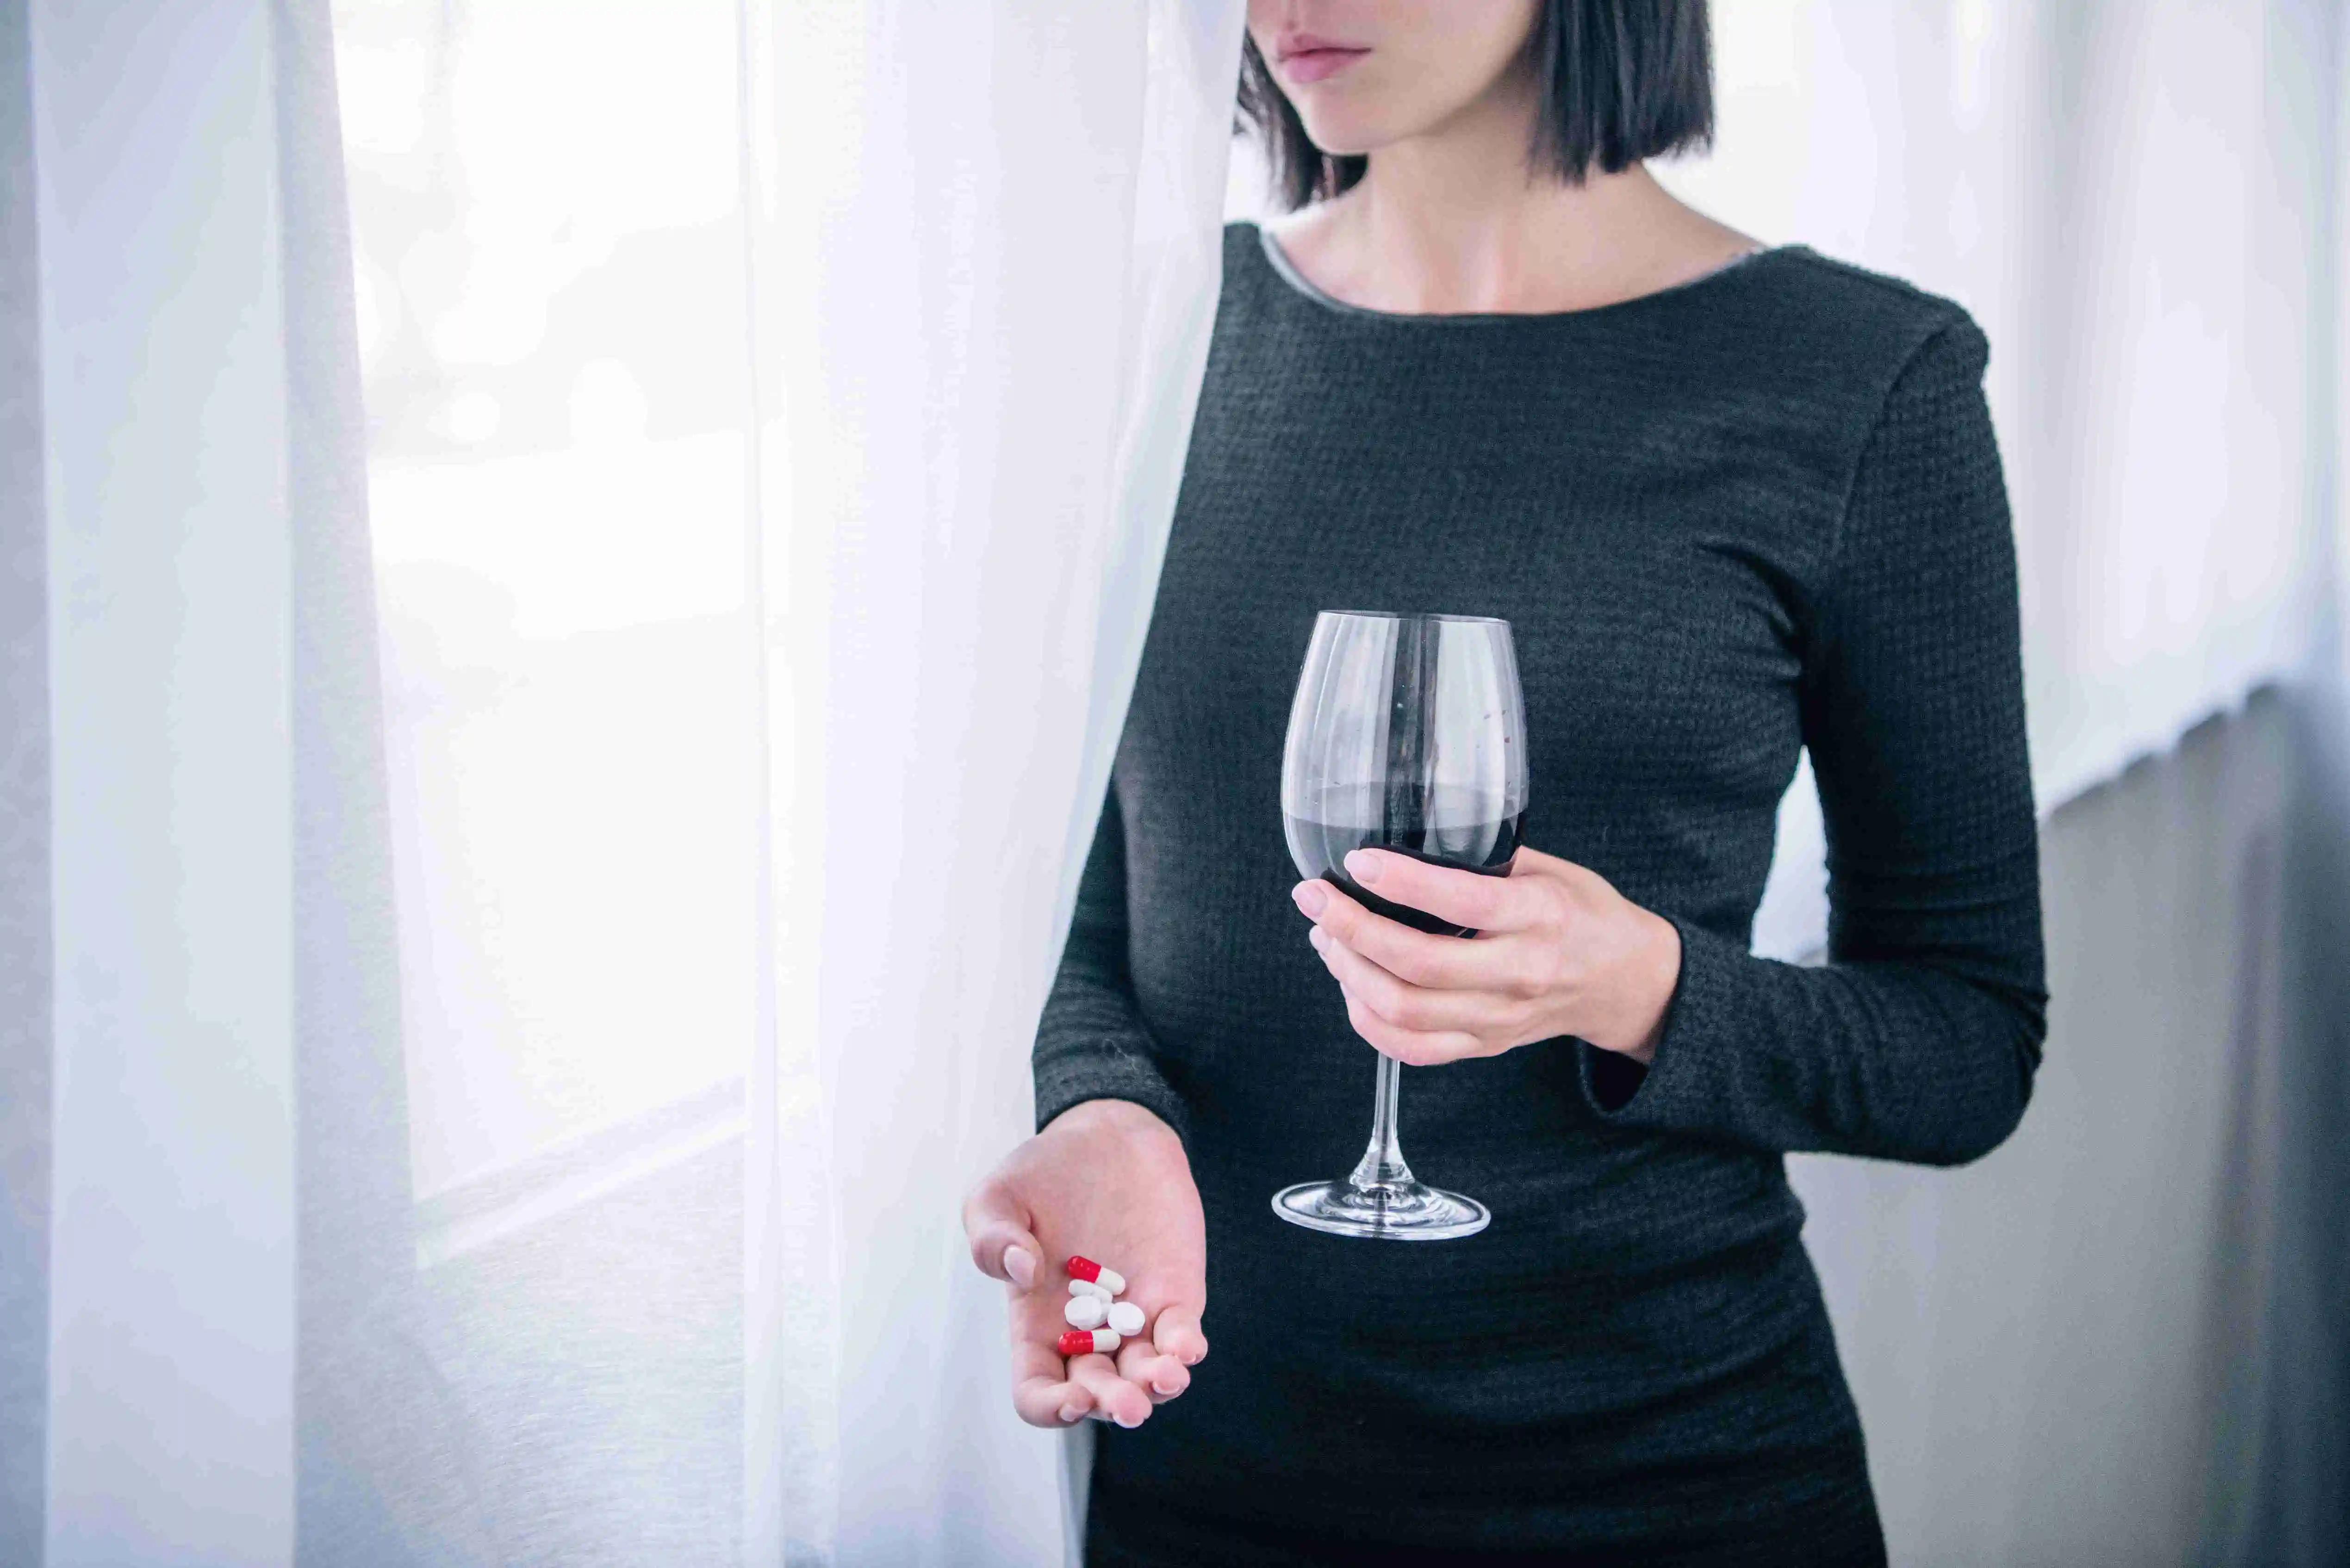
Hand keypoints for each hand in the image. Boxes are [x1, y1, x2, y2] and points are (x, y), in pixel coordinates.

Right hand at [962, 1098, 1207, 1429]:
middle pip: (1097, 1392)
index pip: (1038, 1389)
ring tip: (1165, 1377)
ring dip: (1157, 1387)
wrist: (1106, 1137)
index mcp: (1035, 1323)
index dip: (1050, 1407)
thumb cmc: (1043, 1174)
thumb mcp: (997, 1196)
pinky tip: (1187, 1347)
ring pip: (1145, 1376)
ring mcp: (1133, 1318)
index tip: (1070, 1399)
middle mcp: (1086, 1332)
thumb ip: (992, 1236)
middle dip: (1113, 1404)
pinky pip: (1180, 1335)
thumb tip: (1023, 1271)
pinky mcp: (1174, 1294)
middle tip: (1128, 1405)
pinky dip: (1185, 1348)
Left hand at [1290, 845, 1681, 1067]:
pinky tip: (1351, 986)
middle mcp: (1520, 972)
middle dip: (1351, 928)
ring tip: (1326, 937)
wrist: (1626, 982)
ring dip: (1350, 972)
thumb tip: (1410, 837)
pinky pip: (1413, 1049)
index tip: (1358, 860)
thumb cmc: (1584, 915)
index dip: (1401, 882)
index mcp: (1540, 915)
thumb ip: (1488, 857)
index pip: (1462, 901)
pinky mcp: (1485, 1045)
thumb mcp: (1551, 869)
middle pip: (1418, 964)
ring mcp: (1500, 1017)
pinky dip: (1370, 1021)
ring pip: (1405, 1011)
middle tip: (1314, 898)